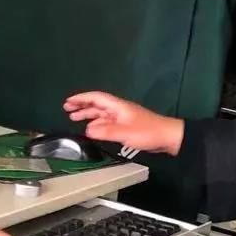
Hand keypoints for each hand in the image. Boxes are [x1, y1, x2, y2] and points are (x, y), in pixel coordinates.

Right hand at [62, 90, 183, 155]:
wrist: (168, 137)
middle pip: (97, 104)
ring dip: (89, 115)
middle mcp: (119, 110)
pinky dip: (98, 124)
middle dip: (82, 106)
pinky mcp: (127, 126)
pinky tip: (93, 129)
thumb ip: (105, 131)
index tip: (68, 102)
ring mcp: (123, 118)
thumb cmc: (148, 132)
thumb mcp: (124, 133)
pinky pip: (108, 122)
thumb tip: (87, 130)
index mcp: (118, 107)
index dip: (81, 98)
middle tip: (68, 110)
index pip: (96, 98)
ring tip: (76, 119)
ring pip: (102, 114)